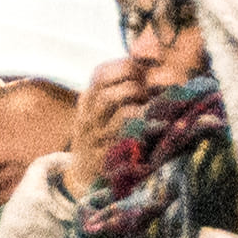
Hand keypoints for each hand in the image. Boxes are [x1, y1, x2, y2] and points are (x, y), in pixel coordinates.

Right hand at [65, 55, 153, 183]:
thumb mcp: (103, 111)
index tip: (145, 71)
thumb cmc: (102, 137)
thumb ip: (122, 88)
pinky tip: (155, 128)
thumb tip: (152, 60)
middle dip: (135, 86)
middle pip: (107, 89)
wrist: (82, 177)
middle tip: (149, 93)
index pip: (101, 73)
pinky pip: (127, 137)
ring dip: (139, 105)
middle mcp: (88, 117)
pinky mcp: (106, 157)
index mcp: (87, 100)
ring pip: (118, 110)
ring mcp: (95, 138)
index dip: (127, 67)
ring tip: (150, 110)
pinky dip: (144, 128)